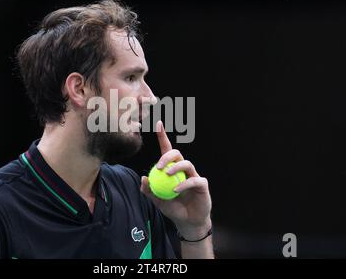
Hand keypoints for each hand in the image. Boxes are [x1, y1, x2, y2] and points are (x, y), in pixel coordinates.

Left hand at [140, 121, 211, 238]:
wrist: (187, 222)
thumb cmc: (172, 208)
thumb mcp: (157, 201)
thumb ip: (149, 191)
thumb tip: (142, 177)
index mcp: (172, 169)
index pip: (167, 150)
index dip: (163, 136)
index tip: (158, 123)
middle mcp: (183, 169)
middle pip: (177, 154)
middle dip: (167, 156)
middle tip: (159, 166)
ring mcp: (194, 175)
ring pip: (187, 163)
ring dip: (175, 167)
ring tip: (167, 174)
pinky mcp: (202, 184)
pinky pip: (194, 180)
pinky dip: (184, 184)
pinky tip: (176, 190)